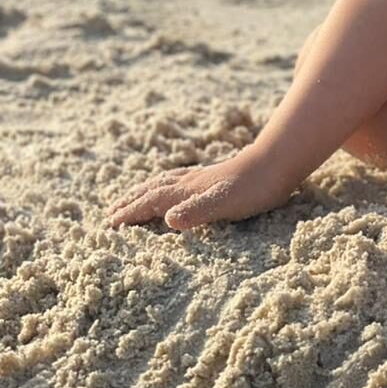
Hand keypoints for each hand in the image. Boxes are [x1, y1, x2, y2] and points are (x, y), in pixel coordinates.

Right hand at [106, 145, 294, 231]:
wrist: (278, 162)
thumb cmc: (254, 188)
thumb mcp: (225, 204)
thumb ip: (196, 212)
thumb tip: (167, 219)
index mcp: (186, 192)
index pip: (149, 204)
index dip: (128, 215)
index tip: (108, 226)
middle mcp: (188, 183)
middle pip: (151, 191)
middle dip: (129, 202)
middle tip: (109, 213)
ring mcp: (201, 177)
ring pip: (163, 183)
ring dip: (143, 191)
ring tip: (130, 197)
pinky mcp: (213, 175)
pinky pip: (178, 178)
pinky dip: (165, 182)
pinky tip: (172, 183)